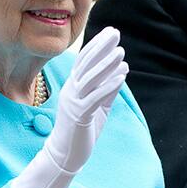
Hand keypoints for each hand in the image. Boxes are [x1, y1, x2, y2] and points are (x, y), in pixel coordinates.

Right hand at [46, 26, 127, 172]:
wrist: (65, 155)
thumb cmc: (81, 130)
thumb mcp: (98, 106)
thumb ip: (107, 90)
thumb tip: (121, 72)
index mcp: (73, 86)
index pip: (84, 60)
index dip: (97, 45)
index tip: (110, 32)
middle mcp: (71, 90)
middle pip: (86, 64)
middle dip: (101, 47)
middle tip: (115, 33)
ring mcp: (73, 102)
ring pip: (90, 78)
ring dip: (106, 64)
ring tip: (121, 51)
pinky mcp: (79, 115)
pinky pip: (95, 97)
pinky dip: (108, 85)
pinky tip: (121, 75)